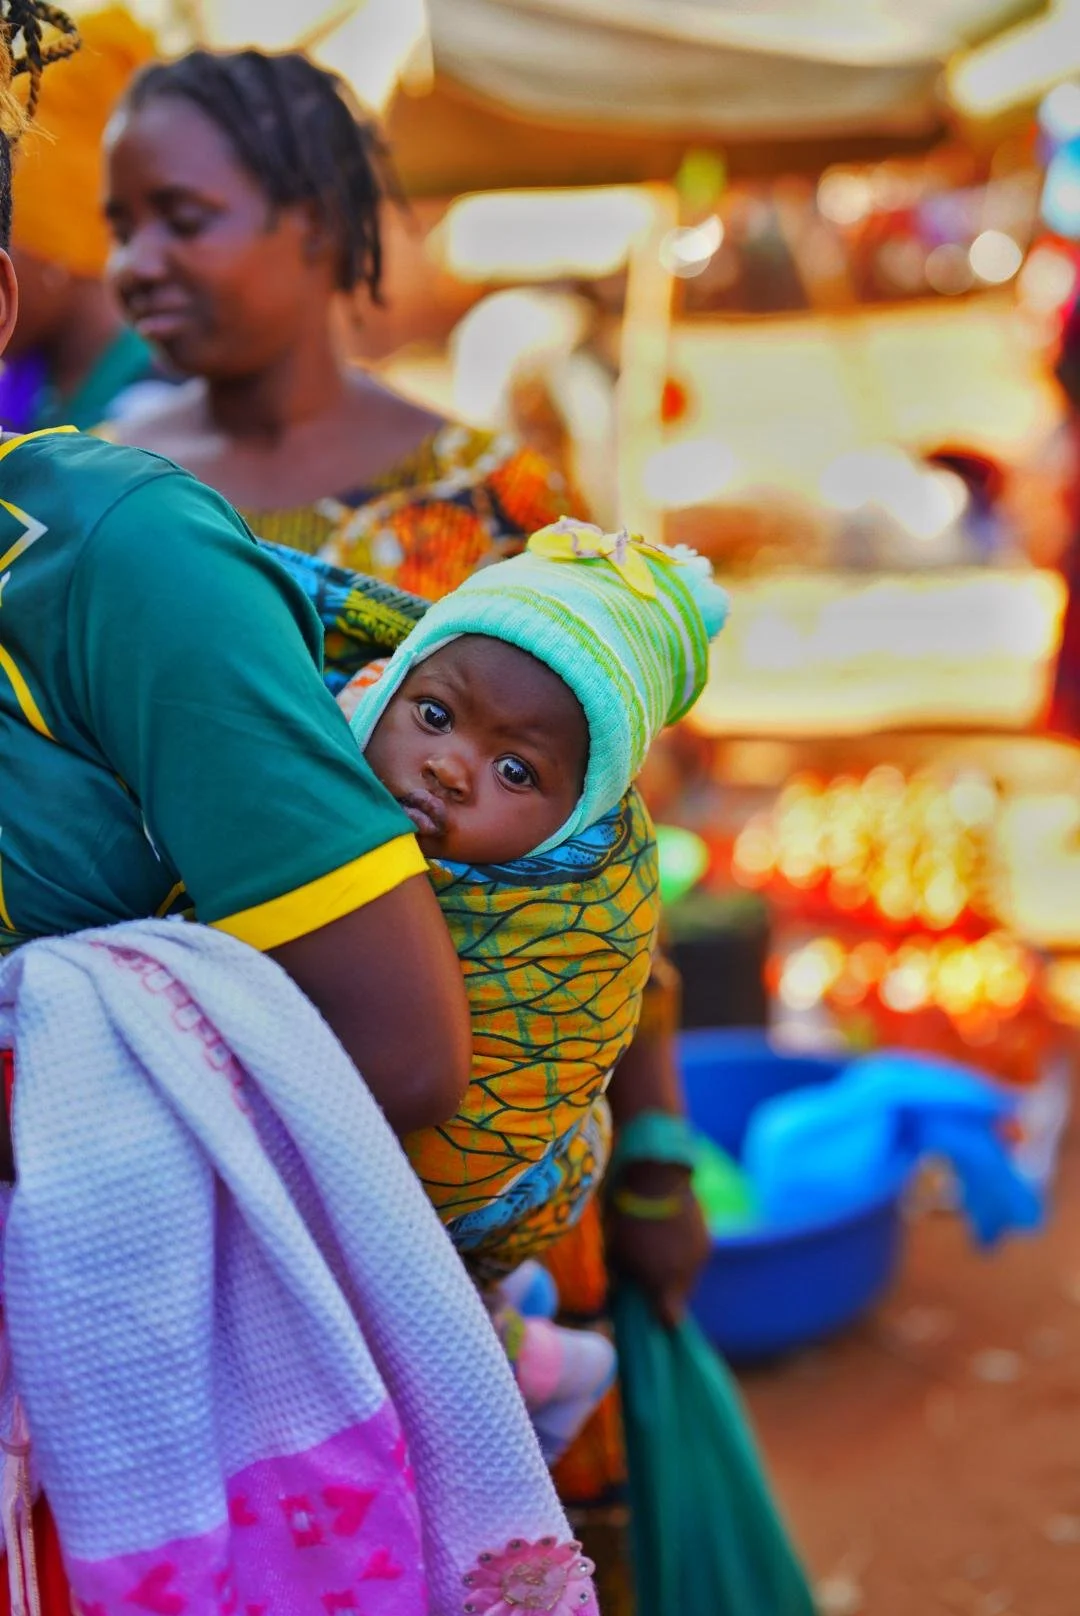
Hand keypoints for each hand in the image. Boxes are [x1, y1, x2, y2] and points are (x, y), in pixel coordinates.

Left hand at [606, 1165, 710, 1328]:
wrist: (657, 1180)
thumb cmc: (626, 1220)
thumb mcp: (614, 1252)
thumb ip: (619, 1278)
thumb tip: (618, 1290)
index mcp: (663, 1285)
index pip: (670, 1320)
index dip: (661, 1318)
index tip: (651, 1310)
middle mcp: (687, 1276)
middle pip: (681, 1296)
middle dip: (668, 1291)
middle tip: (649, 1275)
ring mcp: (700, 1256)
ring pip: (690, 1275)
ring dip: (677, 1270)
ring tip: (659, 1249)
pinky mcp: (707, 1237)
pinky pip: (696, 1255)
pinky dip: (685, 1252)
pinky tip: (669, 1234)